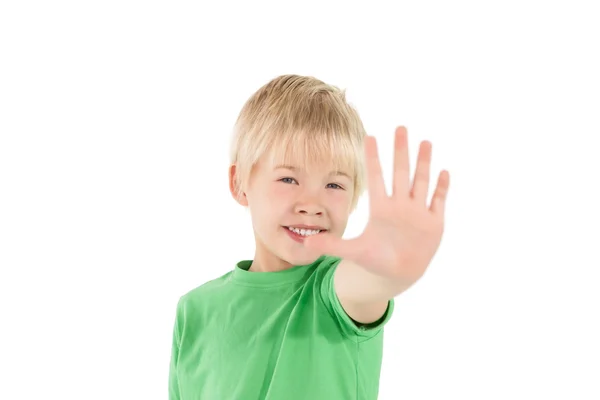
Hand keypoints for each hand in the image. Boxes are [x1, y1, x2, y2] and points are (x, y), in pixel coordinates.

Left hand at [304, 126, 449, 283]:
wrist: (397, 274)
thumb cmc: (374, 260)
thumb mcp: (353, 252)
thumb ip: (331, 245)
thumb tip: (305, 242)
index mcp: (380, 208)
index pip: (376, 177)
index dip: (373, 157)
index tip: (369, 135)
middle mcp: (399, 205)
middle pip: (400, 172)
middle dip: (400, 151)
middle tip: (400, 127)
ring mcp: (417, 212)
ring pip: (420, 181)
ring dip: (423, 162)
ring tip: (425, 142)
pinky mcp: (433, 223)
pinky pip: (438, 201)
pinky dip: (441, 187)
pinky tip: (443, 171)